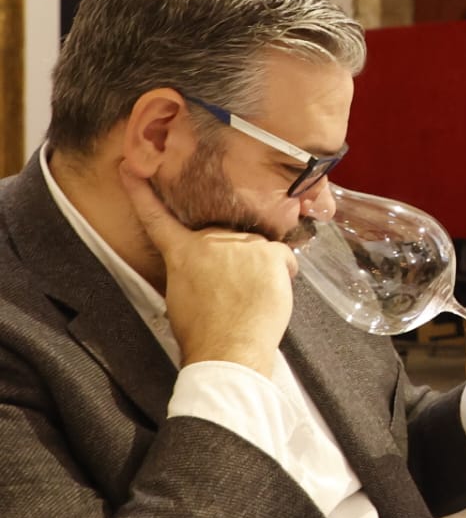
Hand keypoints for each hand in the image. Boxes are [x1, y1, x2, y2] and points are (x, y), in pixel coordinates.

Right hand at [119, 161, 296, 376]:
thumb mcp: (180, 295)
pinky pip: (282, 257)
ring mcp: (243, 244)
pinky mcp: (270, 252)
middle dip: (231, 259)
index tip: (130, 168)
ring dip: (256, 267)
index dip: (142, 193)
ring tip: (248, 297)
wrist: (228, 350)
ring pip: (255, 248)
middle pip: (224, 239)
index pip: (158, 218)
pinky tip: (269, 294)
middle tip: (231, 291)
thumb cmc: (203, 332)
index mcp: (182, 252)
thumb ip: (190, 267)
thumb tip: (204, 263)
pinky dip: (281, 273)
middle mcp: (211, 240)